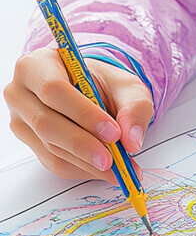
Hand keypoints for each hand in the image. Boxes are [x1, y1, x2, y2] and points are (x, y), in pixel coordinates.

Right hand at [3, 47, 153, 182]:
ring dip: (86, 162)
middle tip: (114, 158)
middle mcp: (21, 92)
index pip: (53, 89)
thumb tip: (132, 140)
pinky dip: (82, 169)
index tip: (112, 131)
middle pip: (47, 123)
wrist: (91, 90)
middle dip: (83, 144)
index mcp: (38, 65)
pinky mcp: (29, 143)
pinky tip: (105, 170)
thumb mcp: (127, 85)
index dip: (83, 113)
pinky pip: (54, 162)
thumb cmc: (103, 82)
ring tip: (118, 168)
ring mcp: (20, 120)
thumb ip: (135, 107)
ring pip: (50, 147)